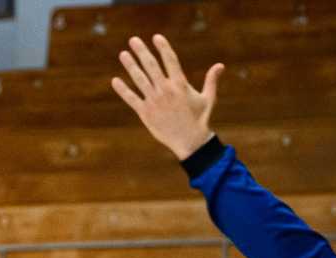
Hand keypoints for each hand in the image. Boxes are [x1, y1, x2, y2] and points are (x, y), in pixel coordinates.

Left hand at [111, 34, 223, 160]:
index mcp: (180, 84)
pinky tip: (115, 80)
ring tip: (123, 54)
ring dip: (130, 66)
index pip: (170, 60)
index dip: (163, 47)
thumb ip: (211, 80)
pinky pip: (132, 99)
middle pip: (151, 66)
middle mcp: (166, 90)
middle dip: (142, 52)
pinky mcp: (146, 114)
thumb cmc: (200, 119)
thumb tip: (220, 65)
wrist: (190, 142)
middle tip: (133, 40)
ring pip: (140, 79)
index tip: (156, 37)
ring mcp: (154, 102)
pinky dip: (123, 90)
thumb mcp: (208, 98)